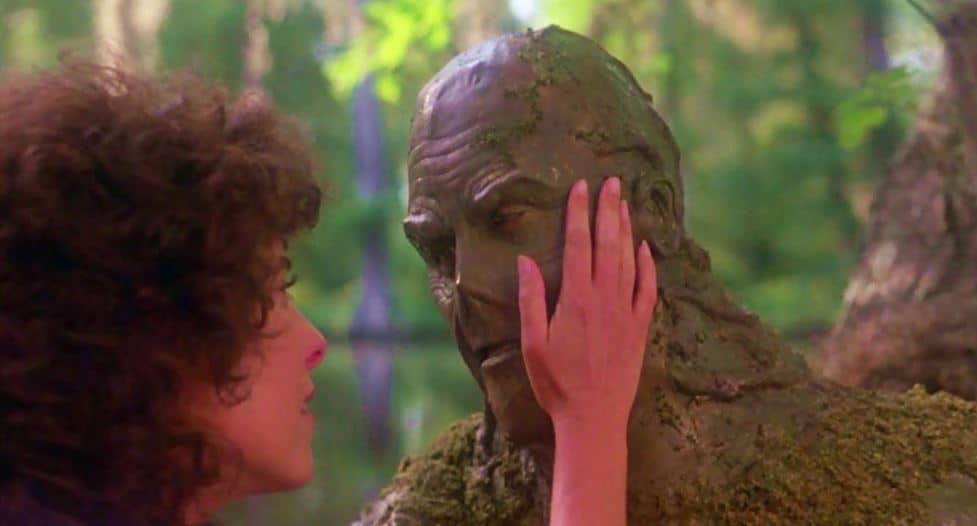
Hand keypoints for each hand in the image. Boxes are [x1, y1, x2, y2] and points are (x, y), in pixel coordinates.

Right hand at [517, 176, 657, 427]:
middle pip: (608, 244)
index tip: (581, 187)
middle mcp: (605, 299)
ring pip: (629, 260)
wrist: (594, 418)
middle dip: (609, 210)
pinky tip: (645, 248)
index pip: (578, 244)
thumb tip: (524, 262)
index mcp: (576, 299)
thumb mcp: (533, 344)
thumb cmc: (556, 383)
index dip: (579, 213)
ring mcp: (627, 312)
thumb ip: (531, 300)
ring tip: (626, 204)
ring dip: (627, 230)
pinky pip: (648, 289)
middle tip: (613, 182)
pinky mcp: (640, 328)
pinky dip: (647, 266)